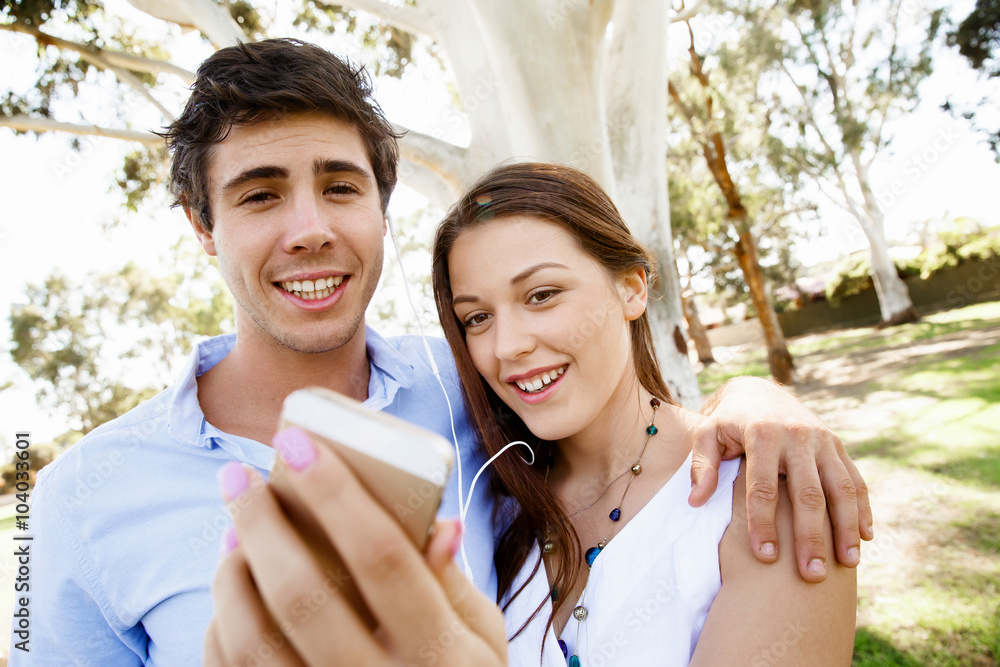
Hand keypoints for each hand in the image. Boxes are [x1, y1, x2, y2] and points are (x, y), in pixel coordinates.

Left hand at [204, 428, 507, 665]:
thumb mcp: (483, 641)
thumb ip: (457, 585)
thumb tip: (439, 522)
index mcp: (437, 653)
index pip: (382, 558)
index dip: (337, 495)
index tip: (298, 445)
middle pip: (304, 594)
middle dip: (260, 523)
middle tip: (238, 474)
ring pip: (254, 639)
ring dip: (231, 572)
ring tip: (234, 529)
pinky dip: (222, 624)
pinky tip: (234, 587)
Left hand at [688, 376, 872, 582]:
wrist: (759, 392)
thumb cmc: (728, 422)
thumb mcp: (707, 435)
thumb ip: (701, 466)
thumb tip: (696, 501)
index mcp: (762, 434)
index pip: (763, 487)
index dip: (764, 523)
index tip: (765, 557)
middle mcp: (797, 436)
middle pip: (808, 493)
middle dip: (811, 536)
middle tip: (812, 574)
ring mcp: (822, 441)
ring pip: (840, 488)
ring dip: (847, 526)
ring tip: (848, 563)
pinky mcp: (837, 446)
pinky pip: (855, 479)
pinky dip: (863, 508)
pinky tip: (867, 537)